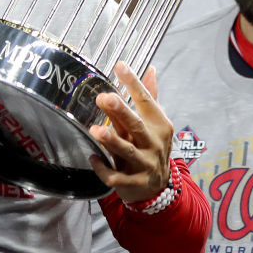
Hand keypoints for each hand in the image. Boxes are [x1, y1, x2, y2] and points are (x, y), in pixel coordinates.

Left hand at [88, 61, 172, 203]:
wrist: (157, 187)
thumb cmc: (151, 147)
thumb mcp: (154, 123)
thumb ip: (149, 97)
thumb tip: (149, 68)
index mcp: (159, 125)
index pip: (146, 101)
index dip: (134, 83)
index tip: (120, 66)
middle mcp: (153, 143)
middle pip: (136, 125)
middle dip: (121, 112)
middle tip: (104, 98)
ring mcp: (145, 164)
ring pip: (127, 151)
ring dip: (111, 140)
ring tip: (96, 130)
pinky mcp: (134, 182)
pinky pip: (116, 176)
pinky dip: (103, 168)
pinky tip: (92, 158)